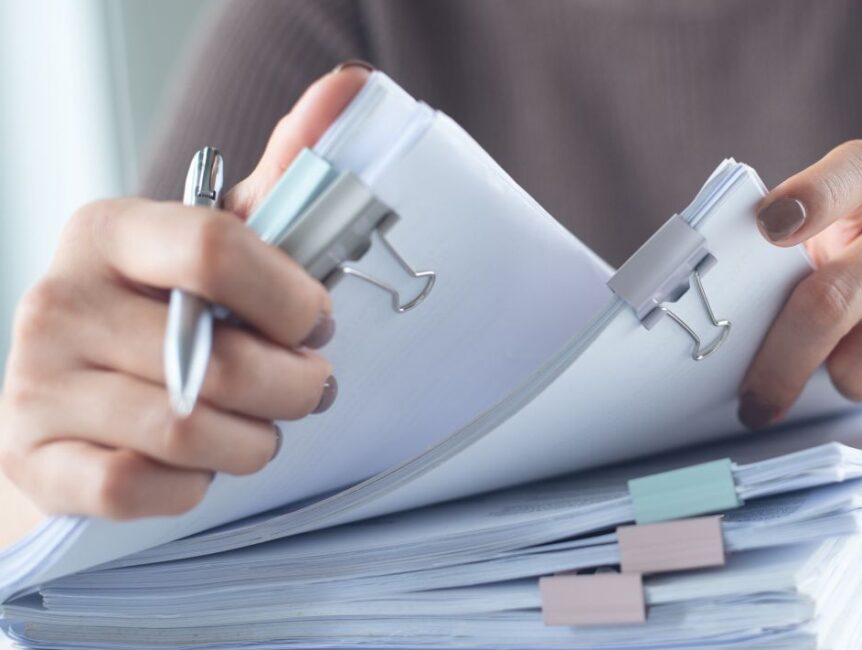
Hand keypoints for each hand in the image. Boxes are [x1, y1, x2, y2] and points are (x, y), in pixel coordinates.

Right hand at [0, 63, 371, 519]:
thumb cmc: (168, 316)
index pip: (217, 250)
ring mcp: (37, 381)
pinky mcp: (35, 455)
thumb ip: (285, 180)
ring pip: (187, 432)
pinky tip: (201, 467)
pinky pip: (139, 486)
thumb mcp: (220, 245)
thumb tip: (352, 88)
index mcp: (110, 231)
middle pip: (219, 360)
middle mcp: (59, 298)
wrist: (78, 401)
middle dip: (294, 388)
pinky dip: (193, 488)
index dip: (293, 299)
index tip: (318, 322)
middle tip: (307, 389)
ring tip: (259, 428)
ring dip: (252, 442)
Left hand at [738, 140, 861, 428]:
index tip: (768, 226)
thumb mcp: (841, 261)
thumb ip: (793, 272)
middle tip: (754, 402)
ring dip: (846, 382)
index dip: (808, 196)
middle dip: (778, 364)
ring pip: (860, 366)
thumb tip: (727, 330)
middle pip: (828, 300)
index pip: (849, 174)